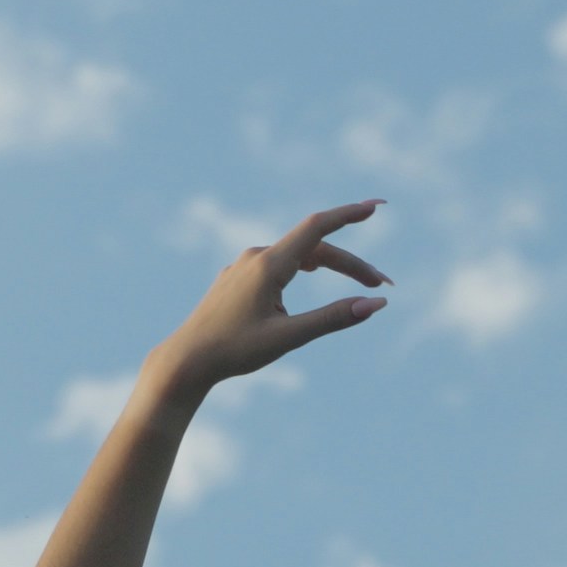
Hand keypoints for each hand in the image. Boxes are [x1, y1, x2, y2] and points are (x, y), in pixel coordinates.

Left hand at [155, 200, 391, 395]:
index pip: (317, 227)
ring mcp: (243, 266)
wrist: (185, 360)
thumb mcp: (289, 337)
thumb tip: (376, 304)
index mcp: (268, 265)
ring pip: (297, 257)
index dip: (349, 214)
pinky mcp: (236, 278)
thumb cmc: (234, 351)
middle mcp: (255, 257)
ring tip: (359, 285)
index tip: (376, 205)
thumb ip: (333, 319)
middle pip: (314, 248)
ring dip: (329, 266)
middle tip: (381, 285)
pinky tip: (311, 276)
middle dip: (351, 264)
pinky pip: (279, 264)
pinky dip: (305, 269)